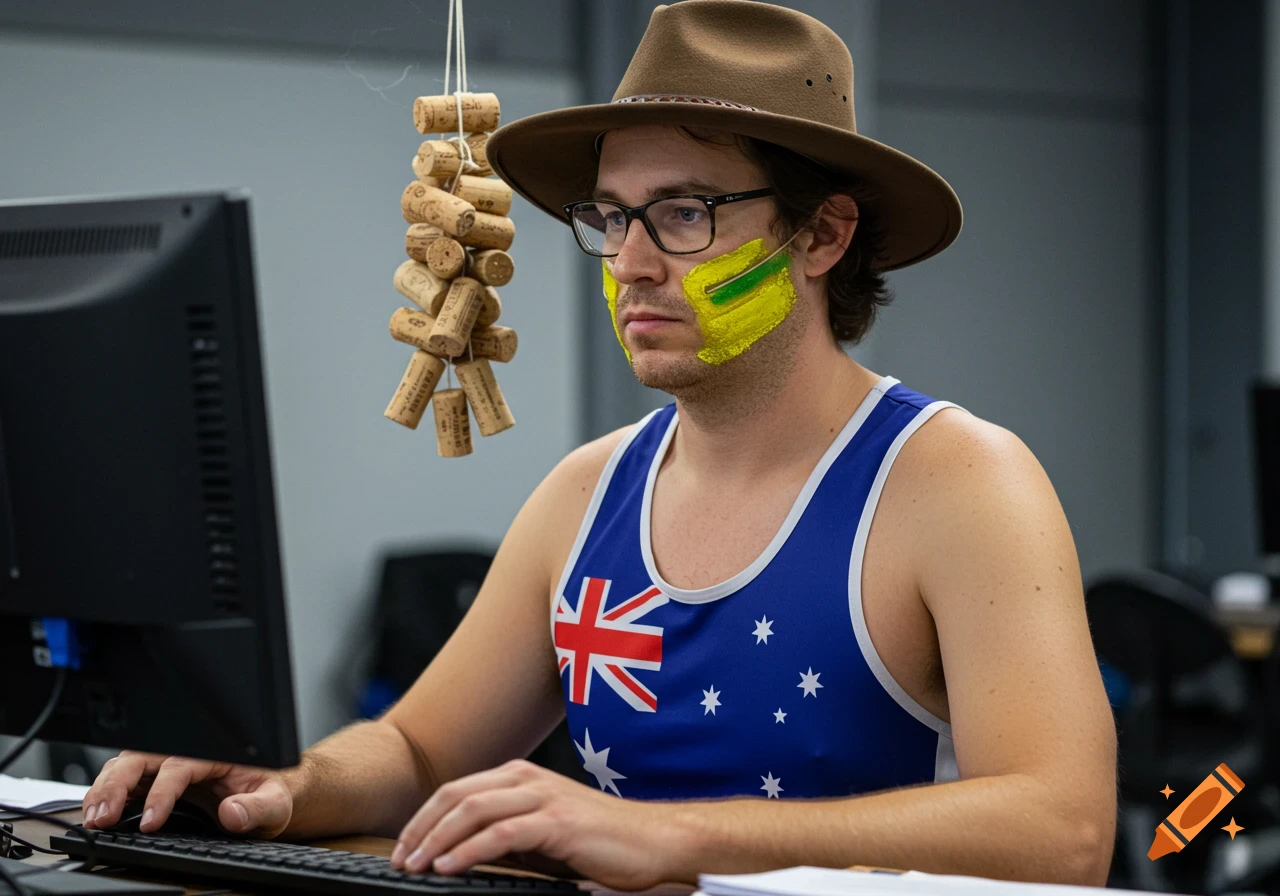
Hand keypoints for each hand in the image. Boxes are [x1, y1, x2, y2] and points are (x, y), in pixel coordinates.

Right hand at [81, 751, 293, 837]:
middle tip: (103, 817)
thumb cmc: (271, 792)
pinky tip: (96, 815)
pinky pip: (125, 781)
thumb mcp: (275, 803)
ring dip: (105, 789)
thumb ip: (257, 808)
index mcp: (214, 753)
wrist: (270, 793)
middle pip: (143, 757)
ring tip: (93, 818)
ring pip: (127, 766)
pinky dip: (105, 795)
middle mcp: (186, 754)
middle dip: (118, 784)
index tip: (150, 821)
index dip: (161, 792)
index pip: (179, 766)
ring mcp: (168, 766)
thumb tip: (232, 813)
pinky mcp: (156, 782)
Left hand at [390, 759, 680, 889]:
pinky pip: (502, 833)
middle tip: (399, 858)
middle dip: (421, 828)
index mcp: (522, 777)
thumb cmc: (601, 840)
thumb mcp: (544, 831)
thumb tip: (462, 851)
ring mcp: (543, 797)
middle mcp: (528, 779)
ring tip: (416, 865)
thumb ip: (508, 832)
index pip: (458, 790)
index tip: (403, 847)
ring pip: (473, 810)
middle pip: (457, 795)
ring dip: (436, 840)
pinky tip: (449, 866)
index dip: (424, 818)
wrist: (652, 840)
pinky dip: (468, 849)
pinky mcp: (557, 821)